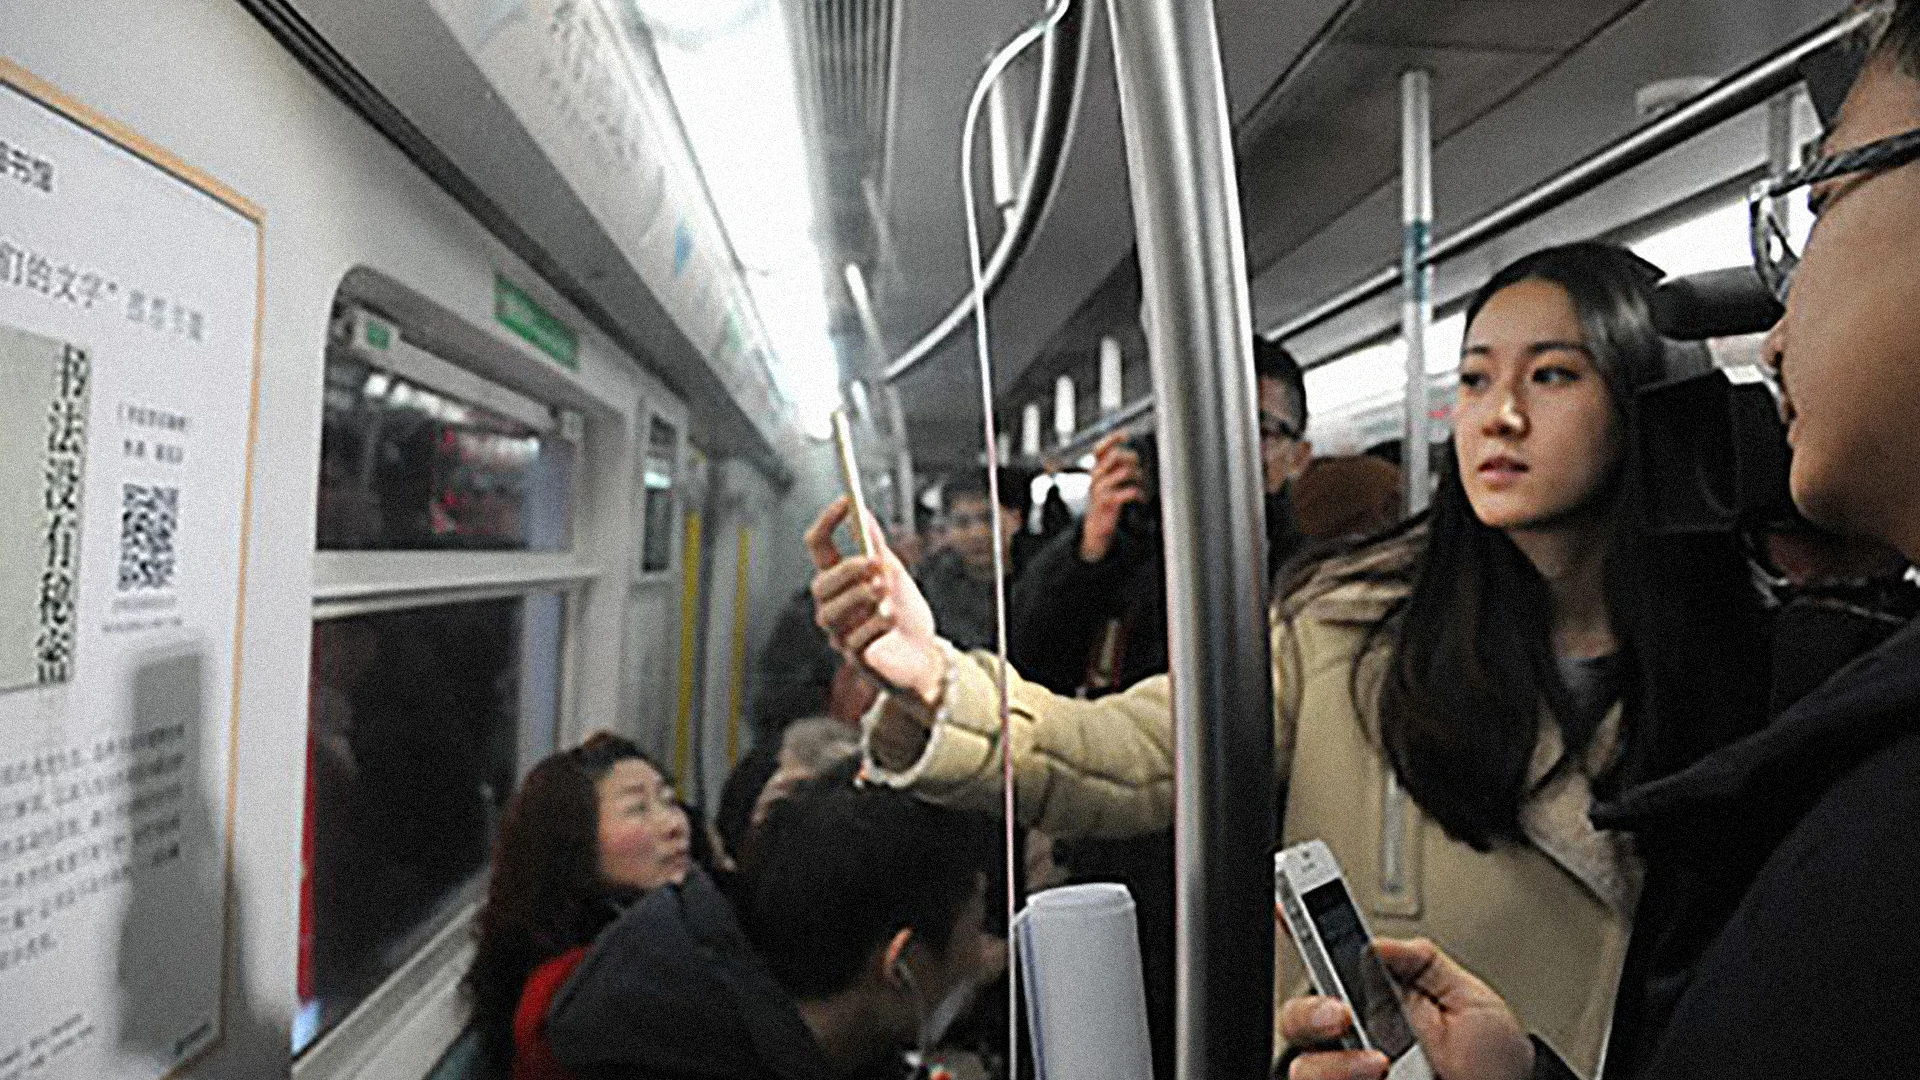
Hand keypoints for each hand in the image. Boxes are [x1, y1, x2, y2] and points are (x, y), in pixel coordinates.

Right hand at [806, 497, 944, 708]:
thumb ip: (876, 546)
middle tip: (874, 563)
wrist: (925, 655)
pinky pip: (854, 639)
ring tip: (886, 591)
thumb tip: (862, 511)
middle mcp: (833, 606)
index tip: (846, 501)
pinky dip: (876, 624)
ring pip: (830, 614)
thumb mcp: (894, 573)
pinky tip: (891, 620)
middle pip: (820, 585)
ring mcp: (840, 634)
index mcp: (839, 580)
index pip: (819, 546)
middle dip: (846, 571)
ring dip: (860, 597)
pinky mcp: (854, 658)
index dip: (828, 522)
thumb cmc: (905, 613)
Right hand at [1080, 432, 1145, 562]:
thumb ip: (1116, 468)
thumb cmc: (1106, 500)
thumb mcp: (1107, 482)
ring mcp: (1100, 489)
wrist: (1096, 526)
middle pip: (1117, 456)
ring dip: (1138, 476)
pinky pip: (1127, 491)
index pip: (1099, 449)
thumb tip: (1133, 455)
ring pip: (1125, 472)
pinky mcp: (1106, 502)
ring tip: (1140, 484)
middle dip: (1132, 459)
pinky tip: (1139, 498)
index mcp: (1096, 469)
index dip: (1112, 439)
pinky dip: (1137, 493)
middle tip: (1137, 469)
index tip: (1125, 435)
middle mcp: (1095, 476)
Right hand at [1280, 939, 1531, 1079]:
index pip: (1326, 961)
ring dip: (1334, 1064)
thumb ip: (1423, 963)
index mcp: (1377, 1000)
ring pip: (1305, 1067)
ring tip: (1379, 1064)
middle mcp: (1356, 1039)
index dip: (1297, 929)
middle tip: (1343, 1013)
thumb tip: (1376, 942)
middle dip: (1309, 1012)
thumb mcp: (1470, 999)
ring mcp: (1353, 1072)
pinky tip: (1377, 1077)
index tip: (1287, 907)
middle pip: (1299, 1017)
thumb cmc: (1492, 1062)